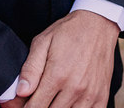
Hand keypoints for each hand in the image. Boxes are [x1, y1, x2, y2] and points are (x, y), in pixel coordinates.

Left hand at [4, 10, 118, 107]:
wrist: (99, 24)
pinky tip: (69, 103)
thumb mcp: (43, 42)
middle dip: (40, 107)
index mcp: (57, 75)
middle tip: (38, 98)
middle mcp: (75, 88)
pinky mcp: (101, 96)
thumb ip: (30, 69)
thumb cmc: (68, 32)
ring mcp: (90, 94)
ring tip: (53, 98)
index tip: (24, 103)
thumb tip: (21, 92)